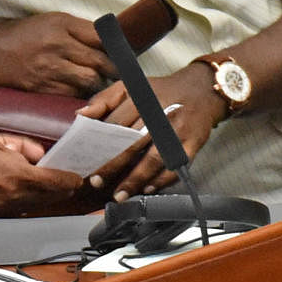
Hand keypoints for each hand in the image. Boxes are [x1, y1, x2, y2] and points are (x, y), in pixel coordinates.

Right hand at [0, 13, 115, 95]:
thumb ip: (76, 30)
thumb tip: (107, 41)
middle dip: (114, 69)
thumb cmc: (19, 35)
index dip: (118, 47)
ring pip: (89, 80)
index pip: (102, 36)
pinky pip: (72, 94)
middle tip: (122, 74)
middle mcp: (58, 44)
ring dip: (98, 83)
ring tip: (102, 84)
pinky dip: (80, 94)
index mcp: (61, 24)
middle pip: (100, 60)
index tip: (126, 54)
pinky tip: (82, 93)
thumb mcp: (48, 21)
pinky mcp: (42, 87)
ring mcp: (50, 68)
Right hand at [0, 134, 83, 217]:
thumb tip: (37, 154)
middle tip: (65, 182)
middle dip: (60, 190)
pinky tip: (14, 191)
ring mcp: (3, 210)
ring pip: (33, 205)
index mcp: (20, 176)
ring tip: (39, 185)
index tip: (77, 178)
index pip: (57, 182)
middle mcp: (16, 197)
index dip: (71, 180)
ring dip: (41, 196)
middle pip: (49, 198)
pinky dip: (21, 201)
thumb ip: (22, 147)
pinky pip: (15, 210)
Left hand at [77, 65, 226, 198]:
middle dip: (113, 165)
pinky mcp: (193, 144)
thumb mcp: (130, 86)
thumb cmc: (160, 91)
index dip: (100, 144)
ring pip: (154, 159)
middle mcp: (159, 115)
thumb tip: (79, 116)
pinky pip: (176, 166)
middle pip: (132, 143)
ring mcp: (177, 131)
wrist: (201, 90)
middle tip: (97, 182)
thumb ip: (103, 100)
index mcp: (141, 99)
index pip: (116, 124)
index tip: (87, 160)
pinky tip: (147, 189)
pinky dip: (161, 180)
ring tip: (120, 195)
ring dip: (136, 179)